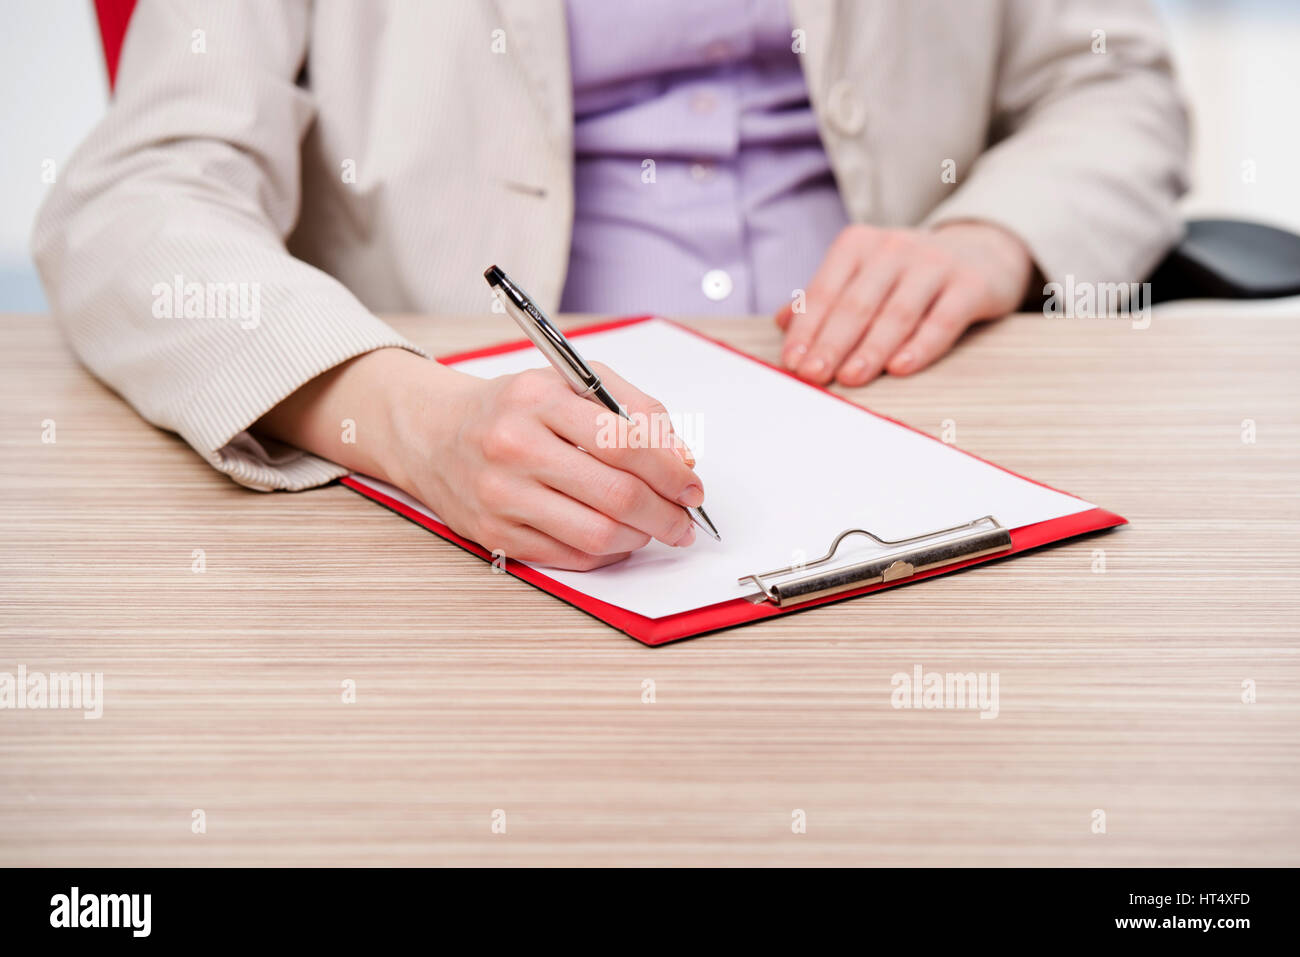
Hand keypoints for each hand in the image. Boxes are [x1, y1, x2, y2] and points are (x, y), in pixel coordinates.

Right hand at [257, 349, 703, 570]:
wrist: (436, 435)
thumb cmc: (514, 409)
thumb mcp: (572, 383)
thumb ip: (634, 409)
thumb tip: (682, 458)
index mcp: (538, 399)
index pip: (624, 441)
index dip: (671, 471)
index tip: (692, 486)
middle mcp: (513, 447)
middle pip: (616, 494)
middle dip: (665, 514)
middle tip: (683, 520)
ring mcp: (500, 495)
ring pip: (596, 534)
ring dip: (639, 538)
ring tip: (651, 528)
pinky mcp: (494, 534)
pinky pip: (569, 556)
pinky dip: (606, 554)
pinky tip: (616, 539)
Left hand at [775, 222, 1033, 385]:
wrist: (980, 252)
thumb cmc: (905, 275)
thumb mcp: (863, 276)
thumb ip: (825, 298)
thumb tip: (781, 323)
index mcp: (859, 245)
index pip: (825, 291)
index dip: (806, 329)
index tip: (792, 363)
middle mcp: (894, 249)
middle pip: (856, 304)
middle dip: (831, 343)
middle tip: (813, 375)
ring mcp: (934, 265)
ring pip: (896, 313)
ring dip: (870, 349)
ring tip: (849, 378)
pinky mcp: (970, 285)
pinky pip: (942, 321)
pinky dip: (920, 346)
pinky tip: (900, 369)